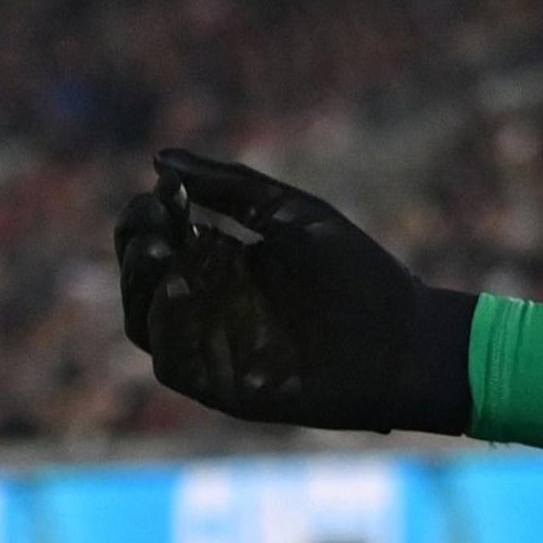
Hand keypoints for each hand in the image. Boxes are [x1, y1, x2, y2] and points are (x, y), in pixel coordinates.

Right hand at [115, 149, 476, 434]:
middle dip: (137, 243)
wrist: (405, 339)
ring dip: (141, 284)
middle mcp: (210, 303)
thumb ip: (232, 188)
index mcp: (225, 262)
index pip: (160, 237)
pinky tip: (180, 288)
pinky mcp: (218, 383)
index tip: (165, 193)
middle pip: (144, 276)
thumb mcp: (295, 215)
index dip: (150, 214)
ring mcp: (210, 345)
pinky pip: (170, 359)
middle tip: (154, 220)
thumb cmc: (359, 273)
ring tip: (160, 250)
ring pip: (145, 318)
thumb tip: (162, 159)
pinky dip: (166, 324)